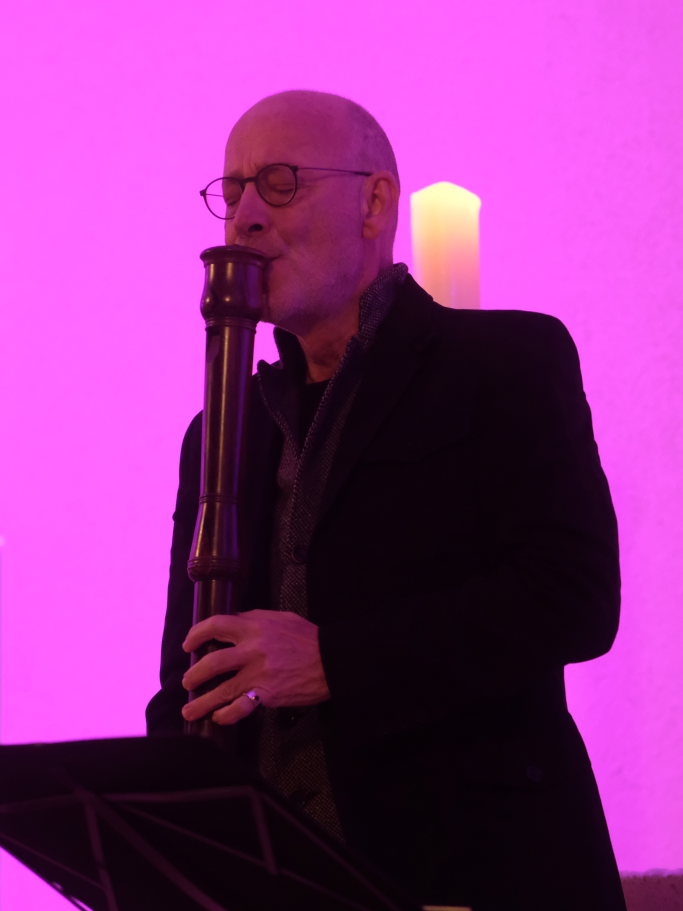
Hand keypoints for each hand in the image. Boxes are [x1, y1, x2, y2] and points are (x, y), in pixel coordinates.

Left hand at [181, 610, 330, 725]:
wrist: (331, 659)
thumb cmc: (307, 637)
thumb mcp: (280, 618)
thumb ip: (254, 620)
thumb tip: (232, 624)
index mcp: (254, 627)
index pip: (215, 626)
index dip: (196, 635)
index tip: (189, 645)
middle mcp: (252, 650)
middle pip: (211, 663)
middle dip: (194, 675)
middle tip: (188, 682)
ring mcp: (259, 674)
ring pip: (221, 691)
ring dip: (201, 703)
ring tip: (189, 711)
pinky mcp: (268, 694)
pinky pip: (240, 707)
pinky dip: (226, 715)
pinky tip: (219, 718)